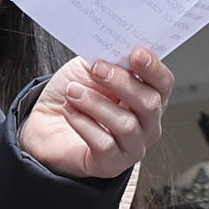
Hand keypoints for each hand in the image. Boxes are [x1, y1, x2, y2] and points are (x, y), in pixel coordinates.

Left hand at [19, 49, 173, 179]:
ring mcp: (132, 146)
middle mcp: (147, 124)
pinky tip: (69, 111)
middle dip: (122, 83)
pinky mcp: (111, 164)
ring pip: (126, 125)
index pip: (163, 83)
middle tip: (97, 69)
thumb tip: (116, 44)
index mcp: (148, 96)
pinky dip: (84, 124)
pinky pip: (104, 144)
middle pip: (150, 103)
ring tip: (72, 91)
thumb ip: (106, 58)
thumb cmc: (75, 96)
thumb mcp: (90, 68)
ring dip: (96, 103)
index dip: (153, 68)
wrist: (44, 125)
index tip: (135, 53)